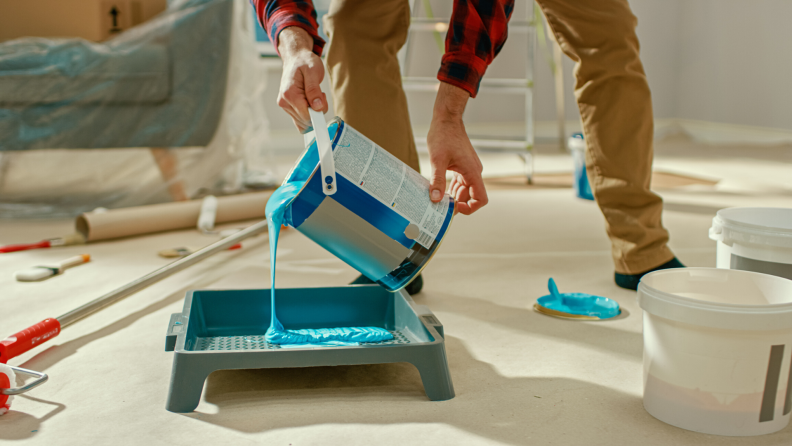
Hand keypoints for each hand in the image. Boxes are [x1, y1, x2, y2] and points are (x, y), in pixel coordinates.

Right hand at [277, 27, 327, 131]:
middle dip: (316, 111)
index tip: (322, 97)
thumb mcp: (313, 71)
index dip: (318, 111)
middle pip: (306, 120)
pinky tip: (310, 102)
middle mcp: (284, 102)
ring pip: (303, 121)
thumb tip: (317, 107)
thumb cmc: (305, 62)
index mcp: (289, 93)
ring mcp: (284, 105)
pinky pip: (300, 119)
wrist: (296, 57)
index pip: (307, 116)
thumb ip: (314, 90)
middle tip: (319, 94)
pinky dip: (308, 114)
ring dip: (312, 111)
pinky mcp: (287, 107)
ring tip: (313, 95)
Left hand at [427, 83, 487, 214]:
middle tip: (440, 208)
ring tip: (438, 200)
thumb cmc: (443, 135)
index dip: (470, 208)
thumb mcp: (437, 160)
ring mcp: (469, 169)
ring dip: (454, 197)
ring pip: (465, 190)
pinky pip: (461, 182)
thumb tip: (435, 199)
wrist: (446, 119)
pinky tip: (439, 190)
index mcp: (472, 172)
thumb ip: (437, 180)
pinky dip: (452, 188)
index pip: (480, 198)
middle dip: (457, 204)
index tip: (454, 208)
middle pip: (471, 196)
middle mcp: (474, 172)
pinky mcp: (463, 165)